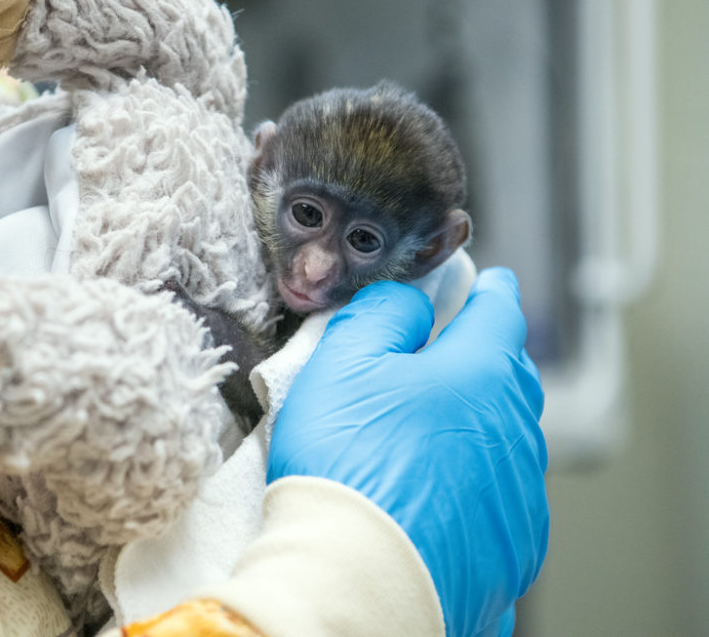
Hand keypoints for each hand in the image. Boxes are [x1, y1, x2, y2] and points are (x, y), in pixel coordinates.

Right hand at [268, 268, 547, 635]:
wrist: (357, 579)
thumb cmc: (346, 465)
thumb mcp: (344, 360)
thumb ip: (384, 313)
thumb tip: (413, 302)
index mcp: (481, 374)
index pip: (500, 311)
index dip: (488, 290)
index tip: (487, 283)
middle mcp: (514, 432)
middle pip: (509, 375)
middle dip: (485, 357)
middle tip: (453, 354)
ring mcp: (518, 495)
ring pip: (508, 440)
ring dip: (480, 425)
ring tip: (436, 433)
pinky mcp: (511, 547)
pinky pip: (501, 498)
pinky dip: (477, 484)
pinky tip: (440, 493)